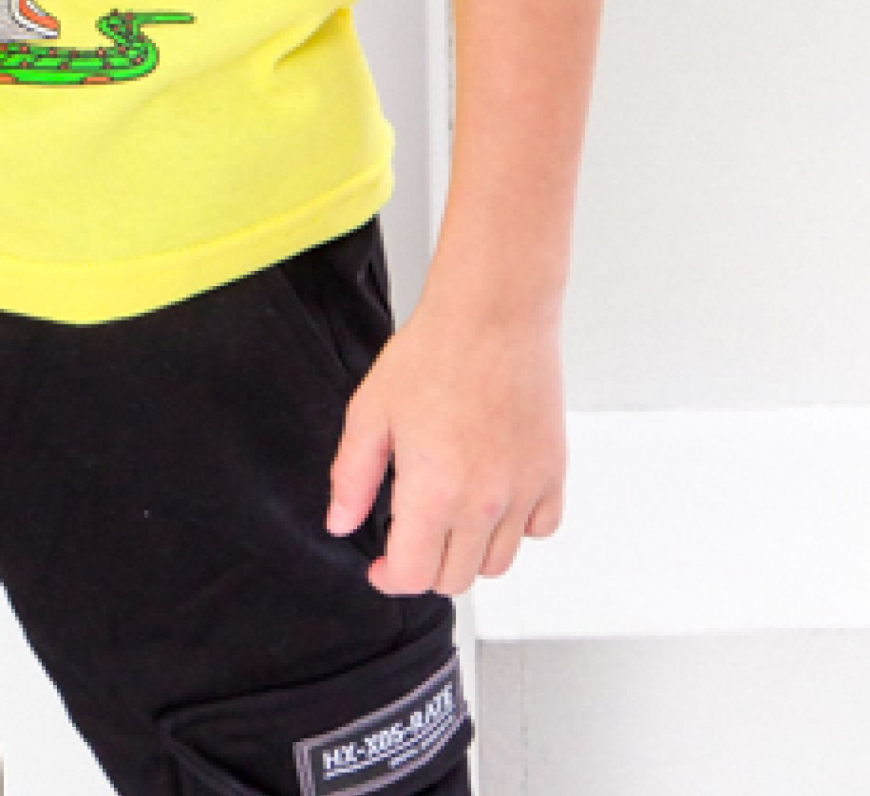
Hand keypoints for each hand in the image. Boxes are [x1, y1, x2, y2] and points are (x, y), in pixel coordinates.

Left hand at [324, 285, 567, 595]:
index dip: (390, 578)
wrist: (492, 316)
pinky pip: (539, 529)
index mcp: (433, 494)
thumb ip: (351, 477)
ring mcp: (523, 493)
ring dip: (470, 551)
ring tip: (450, 513)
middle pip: (455, 578)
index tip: (381, 565)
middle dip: (426, 566)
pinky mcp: (552, 475)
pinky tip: (493, 496)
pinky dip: (517, 527)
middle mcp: (483, 505)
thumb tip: (341, 523)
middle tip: (412, 533)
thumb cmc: (432, 354)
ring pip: (498, 563)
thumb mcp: (370, 412)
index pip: (414, 577)